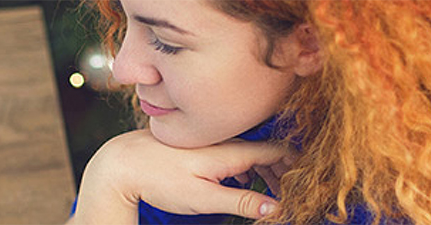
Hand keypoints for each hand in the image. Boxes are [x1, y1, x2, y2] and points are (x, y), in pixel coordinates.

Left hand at [69, 129, 294, 223]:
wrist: (123, 163)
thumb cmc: (160, 180)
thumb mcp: (203, 198)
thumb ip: (242, 202)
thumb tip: (278, 208)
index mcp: (231, 151)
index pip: (279, 151)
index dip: (298, 166)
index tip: (307, 184)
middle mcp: (226, 141)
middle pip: (269, 151)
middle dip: (286, 171)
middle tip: (294, 193)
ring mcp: (213, 141)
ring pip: (252, 152)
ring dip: (267, 170)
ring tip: (275, 192)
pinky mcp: (202, 146)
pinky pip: (235, 152)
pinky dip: (248, 167)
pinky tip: (244, 183)